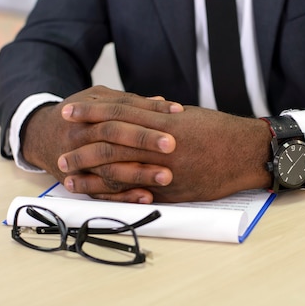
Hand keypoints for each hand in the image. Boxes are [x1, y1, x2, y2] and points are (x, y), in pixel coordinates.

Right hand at [21, 86, 183, 202]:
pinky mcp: (78, 182)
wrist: (38, 135)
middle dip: (143, 140)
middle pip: (113, 135)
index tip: (177, 112)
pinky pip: (101, 192)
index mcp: (89, 110)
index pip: (122, 108)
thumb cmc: (77, 115)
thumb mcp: (96, 100)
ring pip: (108, 167)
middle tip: (171, 145)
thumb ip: (128, 101)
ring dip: (138, 173)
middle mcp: (81, 134)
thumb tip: (162, 102)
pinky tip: (146, 196)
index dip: (150, 110)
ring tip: (166, 176)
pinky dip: (124, 195)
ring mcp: (78, 160)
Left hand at [59, 105, 273, 202]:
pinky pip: (136, 193)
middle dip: (82, 146)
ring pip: (119, 170)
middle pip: (111, 144)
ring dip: (90, 174)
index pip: (117, 113)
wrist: (246, 152)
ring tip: (67, 175)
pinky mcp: (173, 191)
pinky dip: (114, 193)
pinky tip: (97, 194)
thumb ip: (157, 117)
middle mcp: (160, 145)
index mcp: (162, 121)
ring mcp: (166, 170)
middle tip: (59, 149)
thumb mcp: (186, 117)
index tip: (68, 111)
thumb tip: (135, 113)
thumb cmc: (218, 131)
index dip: (90, 112)